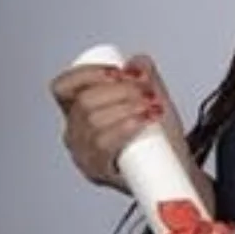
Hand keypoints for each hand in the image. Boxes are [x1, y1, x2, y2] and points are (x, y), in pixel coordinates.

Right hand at [49, 53, 188, 192]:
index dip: (87, 74)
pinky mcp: (97, 171)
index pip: (64, 87)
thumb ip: (147, 76)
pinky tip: (141, 122)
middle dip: (121, 90)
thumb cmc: (158, 139)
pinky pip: (103, 146)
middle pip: (85, 103)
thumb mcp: (152, 99)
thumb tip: (138, 62)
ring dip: (126, 108)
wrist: (171, 171)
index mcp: (78, 111)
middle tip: (147, 92)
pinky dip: (124, 128)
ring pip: (94, 123)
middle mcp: (76, 133)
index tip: (117, 72)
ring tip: (150, 107)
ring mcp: (84, 154)